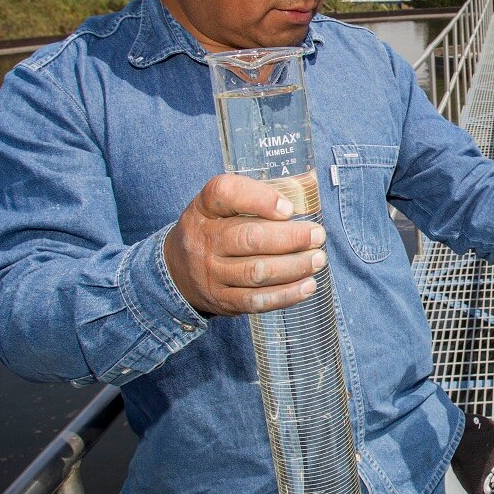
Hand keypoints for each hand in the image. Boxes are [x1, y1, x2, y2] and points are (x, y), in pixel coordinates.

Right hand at [163, 174, 327, 315]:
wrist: (176, 271)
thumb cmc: (212, 231)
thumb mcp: (218, 207)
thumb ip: (252, 199)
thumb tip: (301, 206)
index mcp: (204, 208)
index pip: (225, 193)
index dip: (260, 199)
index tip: (289, 208)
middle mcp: (204, 239)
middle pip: (249, 237)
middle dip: (291, 238)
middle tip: (317, 235)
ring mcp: (210, 272)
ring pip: (256, 271)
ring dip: (294, 266)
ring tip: (317, 259)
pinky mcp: (221, 300)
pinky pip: (256, 300)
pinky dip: (286, 294)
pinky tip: (308, 286)